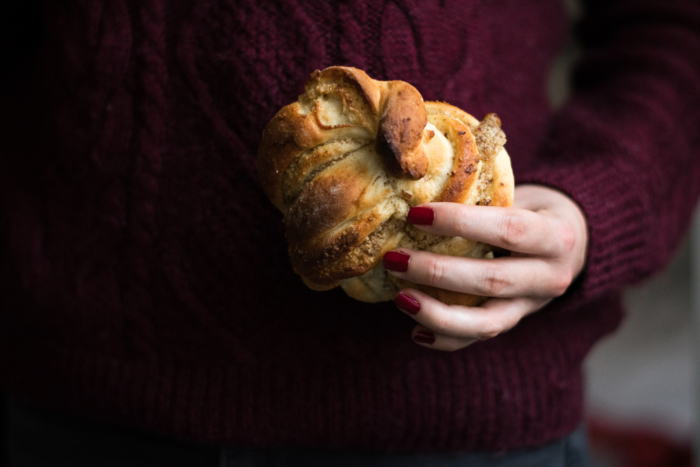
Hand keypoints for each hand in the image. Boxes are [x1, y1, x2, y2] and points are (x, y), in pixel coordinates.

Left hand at [383, 185, 587, 350]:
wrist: (572, 246)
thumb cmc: (533, 211)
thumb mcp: (523, 196)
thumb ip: (485, 197)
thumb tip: (420, 190)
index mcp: (555, 236)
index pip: (509, 229)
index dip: (461, 223)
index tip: (416, 214)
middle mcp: (549, 277)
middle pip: (491, 281)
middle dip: (437, 272)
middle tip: (395, 259)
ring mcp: (531, 306)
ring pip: (485, 323)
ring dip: (436, 313)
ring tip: (400, 298)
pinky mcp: (514, 323)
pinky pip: (478, 338)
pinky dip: (445, 338)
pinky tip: (415, 331)